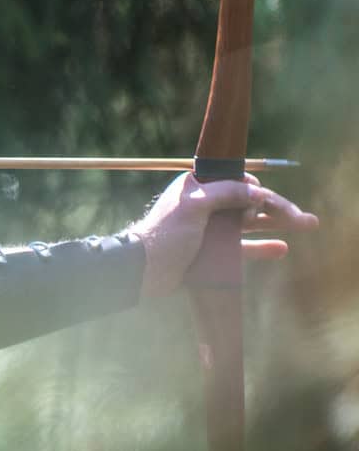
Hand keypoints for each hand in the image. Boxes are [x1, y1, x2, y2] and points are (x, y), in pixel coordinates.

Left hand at [127, 173, 318, 297]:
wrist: (143, 270)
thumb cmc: (165, 234)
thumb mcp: (195, 206)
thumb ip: (226, 193)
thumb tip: (257, 191)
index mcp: (197, 186)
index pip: (236, 181)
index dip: (257, 190)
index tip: (266, 202)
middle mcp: (205, 204)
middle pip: (248, 203)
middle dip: (278, 208)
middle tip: (306, 219)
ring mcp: (209, 228)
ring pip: (249, 223)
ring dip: (276, 225)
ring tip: (307, 226)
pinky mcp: (210, 250)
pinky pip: (240, 247)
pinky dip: (260, 247)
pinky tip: (281, 248)